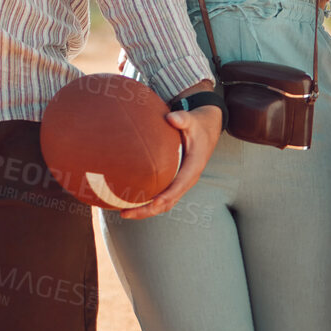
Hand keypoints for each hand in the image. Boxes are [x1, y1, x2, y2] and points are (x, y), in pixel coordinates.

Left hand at [118, 106, 221, 220]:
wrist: (206, 130)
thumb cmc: (197, 125)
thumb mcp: (192, 120)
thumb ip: (183, 119)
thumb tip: (172, 117)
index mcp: (193, 168)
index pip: (178, 187)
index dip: (165, 196)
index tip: (151, 202)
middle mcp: (187, 179)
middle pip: (168, 202)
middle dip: (148, 210)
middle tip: (125, 213)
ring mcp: (180, 183)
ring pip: (164, 204)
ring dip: (145, 210)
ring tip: (123, 212)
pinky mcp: (174, 181)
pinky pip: (161, 197)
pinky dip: (147, 203)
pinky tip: (130, 201)